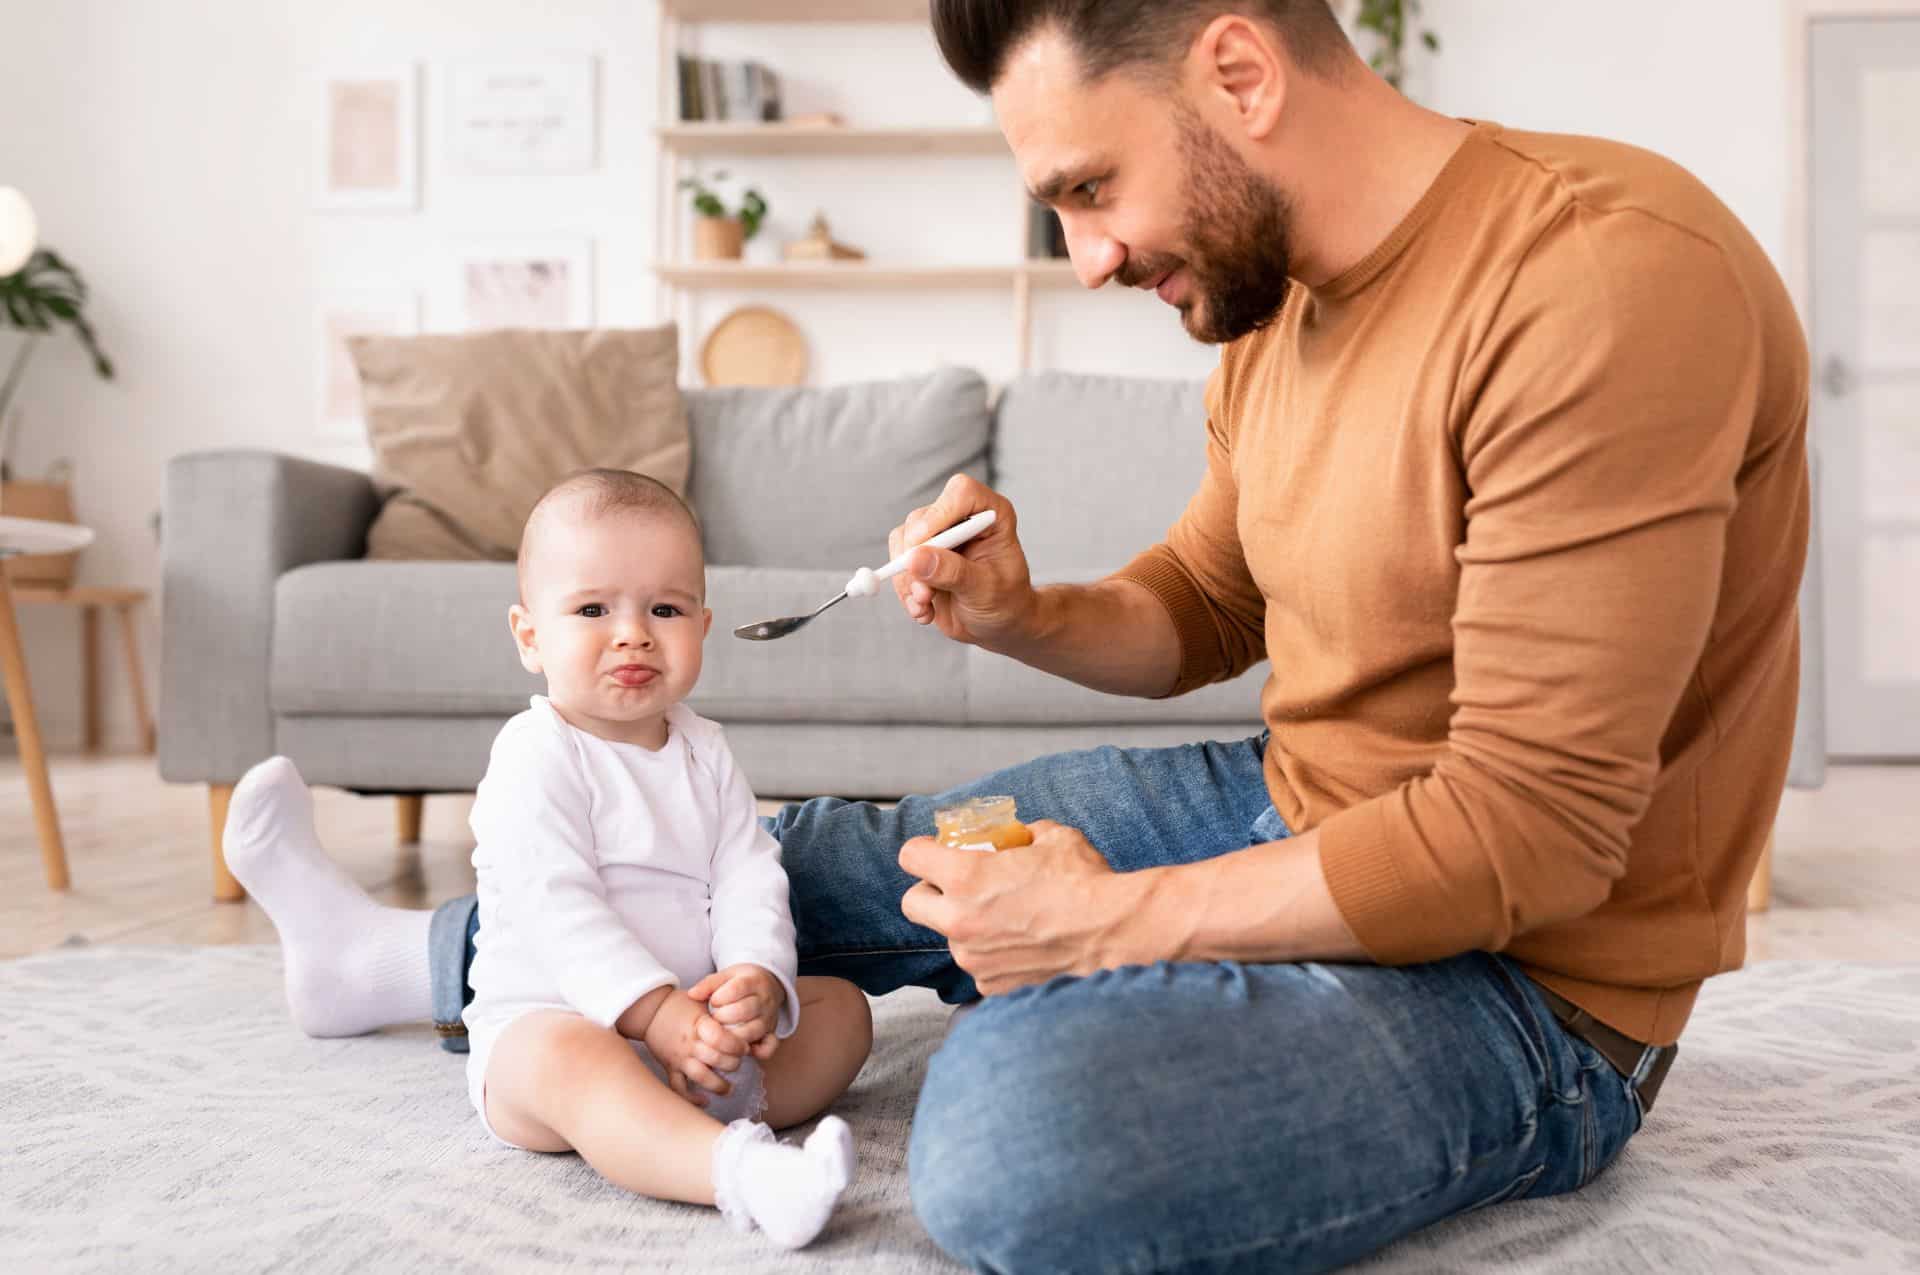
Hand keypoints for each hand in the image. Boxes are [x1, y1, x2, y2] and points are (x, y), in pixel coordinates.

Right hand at [640, 988, 748, 1106]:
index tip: (745, 1047)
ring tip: (729, 1089)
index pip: (720, 1038)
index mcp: (699, 1025)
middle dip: (732, 1064)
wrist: (650, 1011)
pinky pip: (679, 1088)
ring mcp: (679, 1058)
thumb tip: (744, 1013)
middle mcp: (690, 1043)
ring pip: (701, 1076)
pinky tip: (704, 1100)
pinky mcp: (670, 1068)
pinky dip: (691, 1098)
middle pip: (716, 1059)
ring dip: (717, 1085)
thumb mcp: (702, 999)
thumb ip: (722, 1007)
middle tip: (737, 1063)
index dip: (737, 1045)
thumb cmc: (680, 1004)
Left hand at [690, 965, 786, 1061]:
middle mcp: (765, 1000)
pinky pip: (768, 1047)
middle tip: (715, 1018)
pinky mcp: (771, 1034)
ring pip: (752, 1031)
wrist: (768, 985)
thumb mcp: (727, 976)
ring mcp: (769, 1018)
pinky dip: (756, 1052)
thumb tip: (692, 994)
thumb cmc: (741, 982)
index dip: (720, 997)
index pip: (738, 988)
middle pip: (744, 1011)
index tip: (713, 1001)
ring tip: (722, 1031)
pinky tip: (741, 1048)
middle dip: (722, 1017)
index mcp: (754, 981)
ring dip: (732, 1035)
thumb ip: (709, 984)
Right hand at [889, 474, 1038, 650]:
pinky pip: (897, 563)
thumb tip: (914, 559)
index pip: (961, 493)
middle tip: (924, 594)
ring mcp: (938, 534)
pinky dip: (904, 591)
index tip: (924, 546)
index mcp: (991, 514)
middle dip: (916, 559)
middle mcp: (962, 517)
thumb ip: (954, 573)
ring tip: (925, 606)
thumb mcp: (986, 591)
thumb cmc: (1005, 602)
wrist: (996, 624)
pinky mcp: (919, 554)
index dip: (939, 514)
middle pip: (922, 518)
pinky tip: (923, 610)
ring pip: (903, 540)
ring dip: (908, 580)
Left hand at [899, 820, 1148, 995]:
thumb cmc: (1085, 882)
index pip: (910, 857)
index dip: (922, 850)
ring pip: (950, 937)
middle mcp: (959, 920)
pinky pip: (979, 966)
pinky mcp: (991, 986)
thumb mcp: (1052, 837)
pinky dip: (993, 956)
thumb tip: (1016, 836)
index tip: (935, 852)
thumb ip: (1022, 835)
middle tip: (957, 888)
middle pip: (912, 903)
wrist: (1115, 934)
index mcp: (965, 877)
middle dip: (929, 892)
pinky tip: (1023, 946)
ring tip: (1006, 920)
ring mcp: (973, 958)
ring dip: (967, 926)